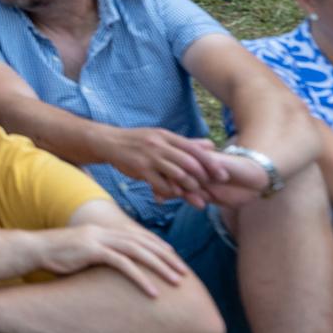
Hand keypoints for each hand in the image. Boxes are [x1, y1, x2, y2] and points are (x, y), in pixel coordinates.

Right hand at [40, 219, 190, 295]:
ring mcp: (99, 239)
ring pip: (138, 252)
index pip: (137, 236)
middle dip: (166, 257)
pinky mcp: (93, 251)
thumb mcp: (82, 252)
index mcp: (103, 230)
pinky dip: (141, 278)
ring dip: (160, 267)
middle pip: (143, 243)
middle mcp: (104, 231)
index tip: (173, 257)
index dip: (157, 246)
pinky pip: (123, 265)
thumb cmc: (56, 254)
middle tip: (184, 272)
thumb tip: (111, 266)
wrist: (34, 249)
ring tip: (177, 282)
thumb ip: (98, 254)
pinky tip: (153, 292)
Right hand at [98, 125, 233, 205]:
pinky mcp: (139, 169)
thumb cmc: (138, 141)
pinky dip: (169, 192)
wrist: (108, 142)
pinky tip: (172, 195)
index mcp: (167, 136)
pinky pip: (160, 184)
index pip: (194, 149)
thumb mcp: (161, 137)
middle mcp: (159, 144)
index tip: (223, 175)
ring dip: (188, 187)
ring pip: (177, 174)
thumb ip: (186, 143)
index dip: (211, 163)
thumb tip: (211, 145)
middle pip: (189, 163)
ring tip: (194, 195)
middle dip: (202, 178)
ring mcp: (149, 157)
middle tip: (209, 189)